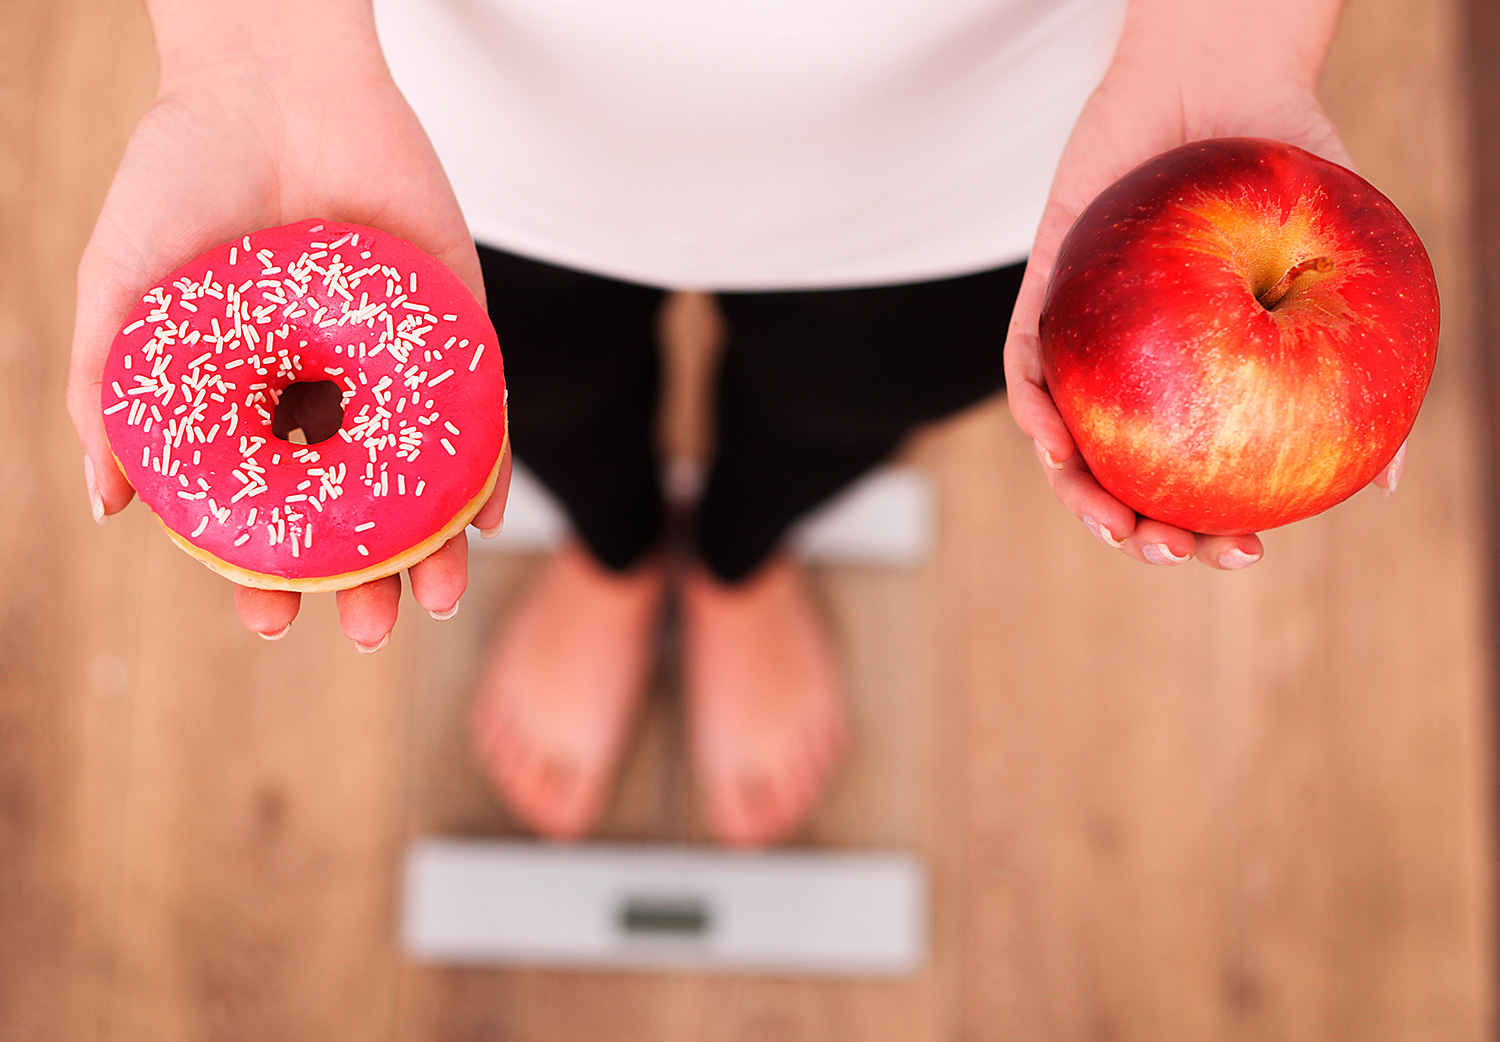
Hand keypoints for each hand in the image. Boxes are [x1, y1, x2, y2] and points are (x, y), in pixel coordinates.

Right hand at [67, 24, 507, 646]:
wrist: (268, 77)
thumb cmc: (180, 177)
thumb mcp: (123, 290)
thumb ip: (110, 394)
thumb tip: (107, 506)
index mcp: (255, 396)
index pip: (270, 506)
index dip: (270, 569)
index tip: (270, 620)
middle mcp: (329, 391)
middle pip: (356, 507)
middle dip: (363, 578)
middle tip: (368, 629)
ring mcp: (394, 362)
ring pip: (421, 475)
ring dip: (431, 545)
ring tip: (429, 598)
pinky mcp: (454, 323)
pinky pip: (479, 408)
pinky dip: (485, 465)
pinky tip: (481, 519)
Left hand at [1003, 0, 1400, 569]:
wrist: (1225, 79)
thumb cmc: (1289, 171)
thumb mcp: (1341, 267)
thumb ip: (1357, 365)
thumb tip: (1386, 478)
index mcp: (1204, 381)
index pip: (1199, 476)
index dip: (1213, 528)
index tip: (1244, 552)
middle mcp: (1143, 372)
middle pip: (1126, 476)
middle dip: (1141, 532)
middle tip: (1172, 551)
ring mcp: (1089, 341)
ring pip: (1067, 441)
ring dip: (1081, 493)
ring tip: (1115, 524)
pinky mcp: (1044, 297)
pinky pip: (1026, 366)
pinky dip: (1035, 409)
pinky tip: (1057, 441)